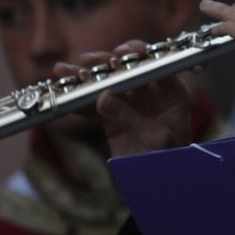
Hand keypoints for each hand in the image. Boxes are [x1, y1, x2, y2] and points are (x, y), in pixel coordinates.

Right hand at [67, 41, 194, 156]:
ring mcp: (129, 103)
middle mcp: (151, 92)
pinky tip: (63, 96)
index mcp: (172, 92)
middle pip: (127, 70)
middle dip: (105, 62)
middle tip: (87, 59)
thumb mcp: (156, 139)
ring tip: (64, 70)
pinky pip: (93, 108)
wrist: (159, 182)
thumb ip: (130, 118)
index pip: (157, 65)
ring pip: (106, 85)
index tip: (122, 52)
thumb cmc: (169, 158)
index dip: (140, 55)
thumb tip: (103, 97)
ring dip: (85, 78)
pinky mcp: (112, 117)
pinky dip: (78, 103)